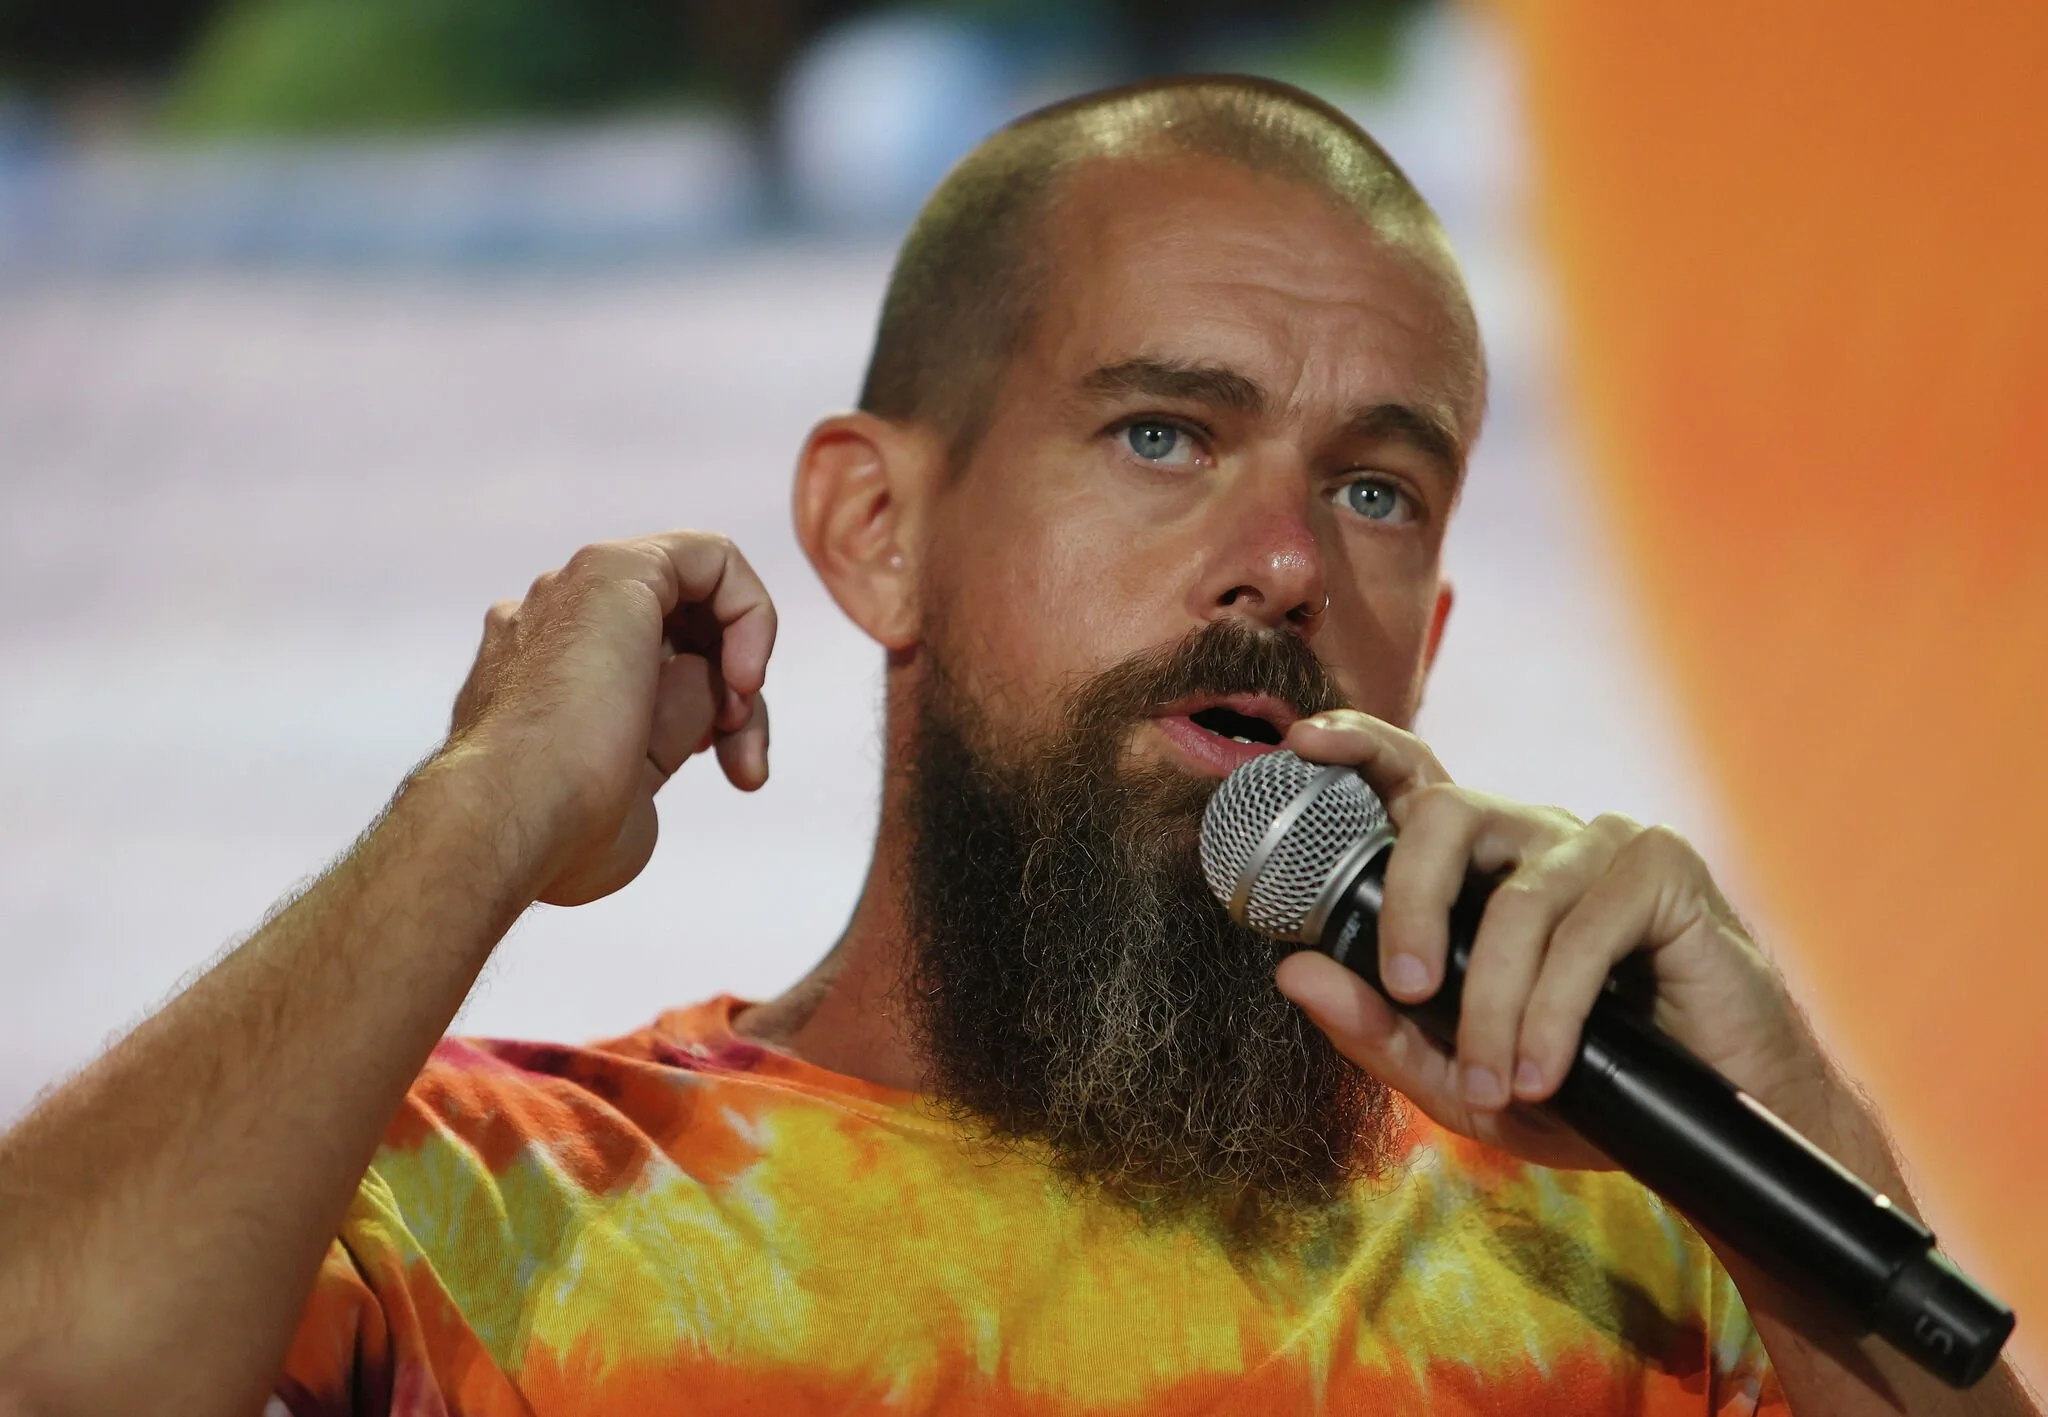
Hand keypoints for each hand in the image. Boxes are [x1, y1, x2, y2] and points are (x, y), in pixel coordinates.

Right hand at [444, 531, 775, 906]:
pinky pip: (711, 558)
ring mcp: (576, 590)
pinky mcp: (613, 569)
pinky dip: (749, 611)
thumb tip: (713, 687)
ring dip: (740, 662)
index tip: (734, 771)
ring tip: (739, 723)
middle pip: (684, 633)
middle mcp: (556, 619)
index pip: (658, 666)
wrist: (514, 818)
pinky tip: (743, 676)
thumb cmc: (561, 834)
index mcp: (549, 669)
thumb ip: (671, 730)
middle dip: (736, 699)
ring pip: (698, 597)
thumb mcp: (637, 787)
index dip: (716, 715)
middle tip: (747, 767)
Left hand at [1274, 710, 1830, 1171]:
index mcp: (1476, 864)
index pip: (1409, 776)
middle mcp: (1532, 835)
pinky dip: (1554, 1013)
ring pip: (1517, 899)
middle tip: (1406, 992)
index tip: (1303, 742)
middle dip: (1412, 904)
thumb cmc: (1577, 1087)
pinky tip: (1546, 1073)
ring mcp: (1601, 842)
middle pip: (1445, 814)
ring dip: (1494, 1004)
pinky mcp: (1664, 869)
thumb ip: (1377, 1028)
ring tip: (1496, 1086)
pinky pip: (1587, 930)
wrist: (1701, 1129)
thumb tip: (1295, 971)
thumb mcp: (1457, 1077)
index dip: (1357, 745)